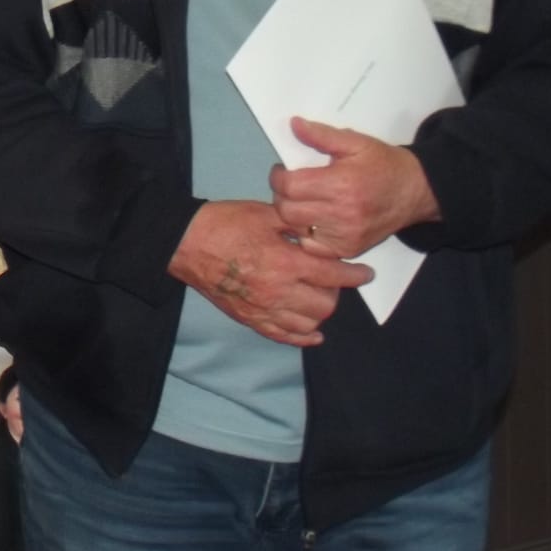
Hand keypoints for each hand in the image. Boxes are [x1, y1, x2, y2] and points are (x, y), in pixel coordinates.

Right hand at [169, 200, 373, 347]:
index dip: (355, 275)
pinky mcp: (250, 319)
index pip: (333, 275)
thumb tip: (323, 234)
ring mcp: (263, 309)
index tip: (365, 273)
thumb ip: (297, 226)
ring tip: (317, 296)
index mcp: (284, 262)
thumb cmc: (225, 223)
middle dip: (335, 291)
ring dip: (319, 311)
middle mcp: (277, 291)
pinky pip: (284, 336)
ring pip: (309, 323)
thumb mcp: (265, 214)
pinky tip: (313, 331)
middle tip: (332, 278)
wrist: (185, 242)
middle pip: (325, 304)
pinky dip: (303, 336)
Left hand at [272, 117, 441, 258]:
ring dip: (293, 215)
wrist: (415, 191)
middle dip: (282, 196)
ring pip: (296, 229)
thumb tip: (293, 124)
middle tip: (292, 186)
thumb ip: (322, 135)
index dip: (278, 177)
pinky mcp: (349, 249)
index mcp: (341, 184)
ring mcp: (346, 235)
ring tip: (302, 202)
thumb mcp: (355, 142)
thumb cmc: (383, 164)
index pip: (289, 186)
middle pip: (287, 210)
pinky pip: (312, 247)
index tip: (283, 171)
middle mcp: (342, 214)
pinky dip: (306, 235)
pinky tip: (314, 221)